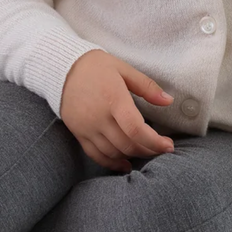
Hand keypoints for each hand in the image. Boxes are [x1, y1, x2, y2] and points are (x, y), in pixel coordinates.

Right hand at [60, 49, 175, 171]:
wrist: (62, 68)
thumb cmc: (97, 66)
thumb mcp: (124, 69)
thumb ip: (147, 87)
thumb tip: (168, 101)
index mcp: (114, 99)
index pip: (136, 129)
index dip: (155, 142)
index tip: (168, 146)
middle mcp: (100, 117)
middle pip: (128, 144)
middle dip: (149, 150)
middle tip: (162, 148)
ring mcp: (87, 128)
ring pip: (114, 152)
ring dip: (133, 156)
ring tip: (147, 151)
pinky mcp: (78, 133)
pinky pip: (96, 155)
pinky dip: (111, 163)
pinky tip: (124, 164)